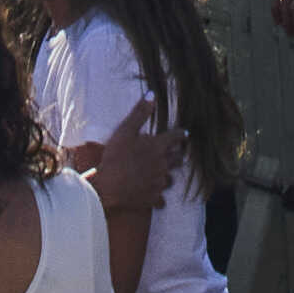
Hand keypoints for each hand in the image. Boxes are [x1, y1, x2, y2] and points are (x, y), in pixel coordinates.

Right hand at [77, 91, 175, 225]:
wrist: (108, 186)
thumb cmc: (116, 156)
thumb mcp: (125, 130)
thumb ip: (140, 113)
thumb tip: (152, 94)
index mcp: (157, 146)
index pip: (175, 137)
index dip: (181, 134)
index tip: (185, 134)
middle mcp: (163, 164)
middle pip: (178, 159)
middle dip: (178, 154)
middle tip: (179, 152)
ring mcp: (159, 182)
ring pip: (171, 179)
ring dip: (168, 175)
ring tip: (165, 173)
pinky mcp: (153, 198)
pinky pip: (161, 198)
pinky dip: (159, 196)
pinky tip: (156, 196)